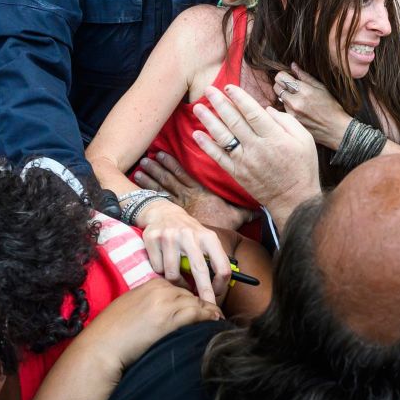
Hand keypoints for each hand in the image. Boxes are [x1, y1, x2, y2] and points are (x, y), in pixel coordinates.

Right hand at [68, 278, 220, 378]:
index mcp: (151, 284)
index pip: (180, 288)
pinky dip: (208, 318)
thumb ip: (149, 302)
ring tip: (218, 320)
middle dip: (202, 305)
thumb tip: (164, 310)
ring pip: (196, 303)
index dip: (191, 300)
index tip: (198, 308)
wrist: (101, 346)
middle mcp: (160, 290)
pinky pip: (196, 314)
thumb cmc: (111, 332)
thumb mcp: (131, 306)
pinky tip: (215, 323)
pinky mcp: (168, 320)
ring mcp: (165, 303)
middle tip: (213, 315)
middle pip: (190, 295)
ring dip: (209, 312)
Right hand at [132, 195, 232, 305]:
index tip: (217, 294)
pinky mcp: (152, 239)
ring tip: (176, 278)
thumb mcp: (205, 239)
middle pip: (199, 271)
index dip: (221, 284)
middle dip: (204, 293)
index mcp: (208, 237)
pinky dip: (160, 271)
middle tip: (206, 307)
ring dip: (176, 283)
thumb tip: (223, 286)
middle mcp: (189, 235)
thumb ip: (213, 258)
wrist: (163, 212)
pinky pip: (157, 268)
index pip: (222, 265)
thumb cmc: (188, 232)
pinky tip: (162, 262)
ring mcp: (170, 236)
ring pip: (173, 274)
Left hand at [135, 151, 251, 231]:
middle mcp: (188, 197)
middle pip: (170, 179)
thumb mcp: (238, 215)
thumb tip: (259, 204)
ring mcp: (180, 207)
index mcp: (201, 192)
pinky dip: (149, 194)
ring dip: (150, 178)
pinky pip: (160, 203)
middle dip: (157, 168)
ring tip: (140, 168)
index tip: (161, 154)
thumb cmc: (226, 229)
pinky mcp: (175, 217)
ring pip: (162, 189)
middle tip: (145, 158)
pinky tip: (139, 188)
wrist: (215, 245)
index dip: (171, 164)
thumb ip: (246, 209)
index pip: (183, 174)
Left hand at [192, 84, 319, 228]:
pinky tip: (197, 134)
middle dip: (220, 103)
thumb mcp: (305, 140)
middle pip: (234, 121)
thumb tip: (267, 109)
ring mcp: (245, 161)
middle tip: (209, 90)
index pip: (253, 113)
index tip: (229, 87)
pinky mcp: (238, 173)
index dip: (239, 98)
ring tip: (198, 107)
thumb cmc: (302, 167)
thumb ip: (287, 121)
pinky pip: (219, 158)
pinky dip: (207, 146)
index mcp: (275, 137)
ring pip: (223, 137)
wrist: (294, 199)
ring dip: (209, 121)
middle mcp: (257, 147)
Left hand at [274, 64, 351, 148]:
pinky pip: (283, 109)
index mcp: (304, 90)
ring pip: (279, 98)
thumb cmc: (331, 107)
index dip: (283, 75)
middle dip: (281, 84)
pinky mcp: (291, 122)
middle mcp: (295, 102)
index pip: (281, 77)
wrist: (335, 129)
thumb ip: (305, 76)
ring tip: (297, 99)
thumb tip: (293, 65)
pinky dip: (288, 107)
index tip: (288, 77)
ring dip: (285, 96)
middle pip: (276, 87)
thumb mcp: (321, 88)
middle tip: (290, 86)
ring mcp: (292, 113)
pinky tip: (298, 109)